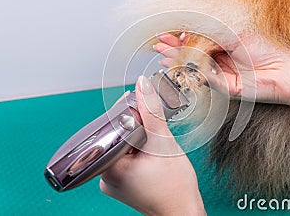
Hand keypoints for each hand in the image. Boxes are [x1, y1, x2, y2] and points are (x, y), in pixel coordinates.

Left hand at [100, 76, 205, 215]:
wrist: (184, 213)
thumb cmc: (175, 188)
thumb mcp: (163, 143)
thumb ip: (151, 112)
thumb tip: (142, 86)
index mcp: (108, 167)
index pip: (112, 127)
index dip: (126, 112)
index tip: (139, 104)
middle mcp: (105, 176)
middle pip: (118, 136)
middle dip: (136, 127)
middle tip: (154, 130)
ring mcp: (114, 181)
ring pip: (124, 146)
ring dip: (140, 139)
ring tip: (156, 145)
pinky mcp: (124, 182)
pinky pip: (128, 157)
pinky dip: (140, 150)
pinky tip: (152, 153)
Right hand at [154, 33, 289, 104]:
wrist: (284, 71)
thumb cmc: (265, 51)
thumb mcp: (233, 35)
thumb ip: (210, 36)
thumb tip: (188, 37)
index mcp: (224, 45)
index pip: (197, 41)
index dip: (181, 38)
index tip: (166, 34)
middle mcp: (220, 60)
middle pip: (192, 54)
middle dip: (174, 49)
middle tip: (158, 45)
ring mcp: (221, 74)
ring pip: (195, 67)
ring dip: (178, 60)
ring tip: (161, 55)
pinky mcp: (224, 87)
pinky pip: (204, 78)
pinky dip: (192, 71)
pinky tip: (179, 66)